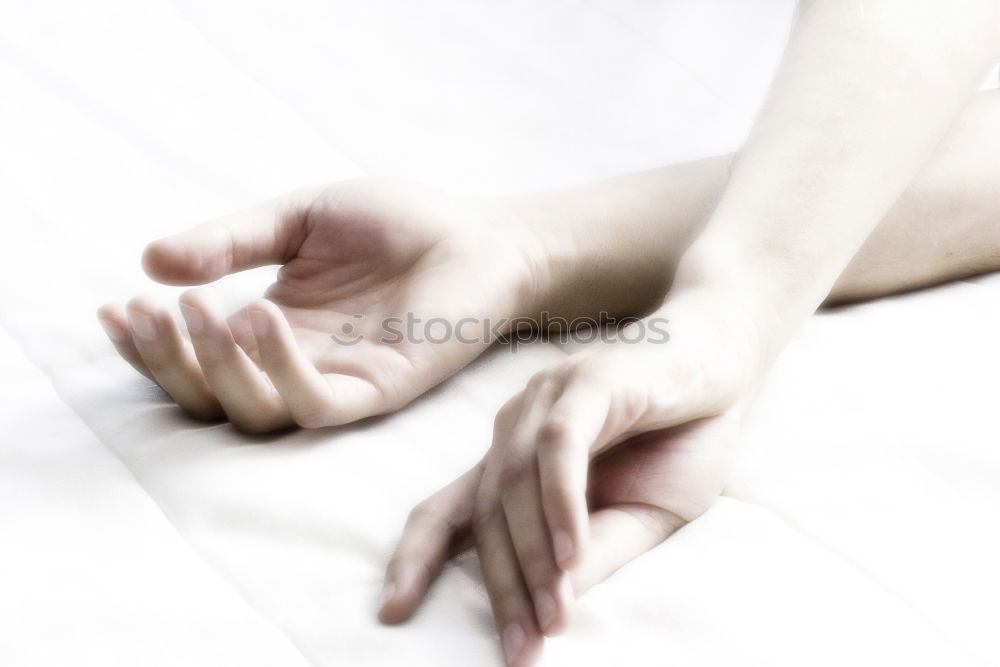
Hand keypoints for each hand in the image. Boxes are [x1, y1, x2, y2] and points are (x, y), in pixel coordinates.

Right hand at [97, 179, 548, 431]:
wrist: (479, 235)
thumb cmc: (397, 227)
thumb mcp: (299, 219)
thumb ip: (233, 240)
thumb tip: (150, 260)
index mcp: (274, 334)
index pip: (196, 361)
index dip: (149, 345)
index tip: (114, 305)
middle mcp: (299, 368)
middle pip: (212, 400)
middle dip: (170, 361)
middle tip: (150, 308)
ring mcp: (340, 383)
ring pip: (256, 412)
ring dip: (216, 368)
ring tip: (200, 310)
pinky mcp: (382, 389)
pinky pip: (318, 404)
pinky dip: (281, 370)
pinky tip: (262, 316)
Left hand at [379, 296, 763, 665]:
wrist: (726, 364)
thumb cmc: (681, 438)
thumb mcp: (643, 516)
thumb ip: (596, 553)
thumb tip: (555, 605)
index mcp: (516, 460)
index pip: (449, 512)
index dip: (418, 559)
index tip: (393, 610)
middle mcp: (516, 428)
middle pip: (485, 514)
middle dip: (502, 587)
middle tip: (521, 649)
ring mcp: (545, 399)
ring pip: (516, 484)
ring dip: (535, 556)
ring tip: (552, 616)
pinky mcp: (586, 382)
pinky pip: (559, 446)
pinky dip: (561, 501)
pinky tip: (573, 550)